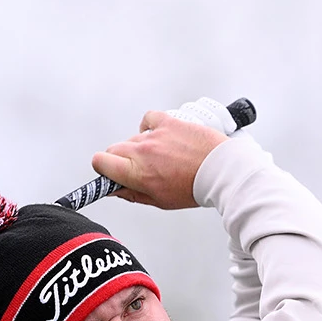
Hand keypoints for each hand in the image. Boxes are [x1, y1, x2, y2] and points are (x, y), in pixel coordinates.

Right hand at [91, 108, 228, 209]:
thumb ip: (133, 194)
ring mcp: (154, 135)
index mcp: (137, 173)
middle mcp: (142, 152)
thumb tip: (116, 189)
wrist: (221, 171)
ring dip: (140, 147)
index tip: (112, 173)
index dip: (104, 168)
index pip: (100, 162)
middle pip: (113, 149)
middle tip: (138, 169)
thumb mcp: (161, 201)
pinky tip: (159, 136)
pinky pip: (148, 119)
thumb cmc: (194, 188)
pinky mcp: (168, 122)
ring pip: (133, 139)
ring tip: (160, 157)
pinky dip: (150, 127)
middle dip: (121, 160)